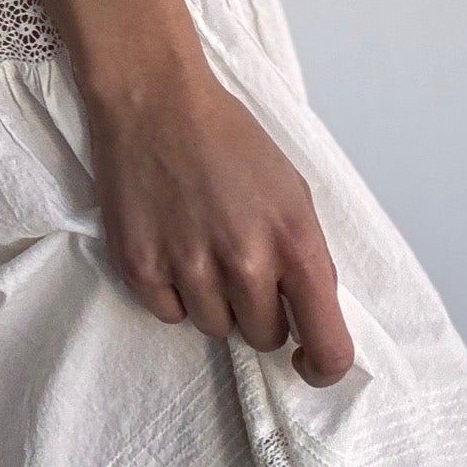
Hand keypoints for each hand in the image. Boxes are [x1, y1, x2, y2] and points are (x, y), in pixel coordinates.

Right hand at [86, 54, 354, 386]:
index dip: (322, 367)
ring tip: (199, 249)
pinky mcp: (138, 264)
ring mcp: (187, 266)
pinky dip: (171, 292)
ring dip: (213, 301)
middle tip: (238, 266)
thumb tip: (306, 313)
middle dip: (258, 312)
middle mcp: (244, 263)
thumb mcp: (292, 192)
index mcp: (295, 244)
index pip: (328, 345)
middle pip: (264, 336)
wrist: (153, 99)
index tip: (308, 362)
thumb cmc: (228, 138)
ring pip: (214, 327)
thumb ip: (306, 256)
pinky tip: (169, 249)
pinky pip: (167, 312)